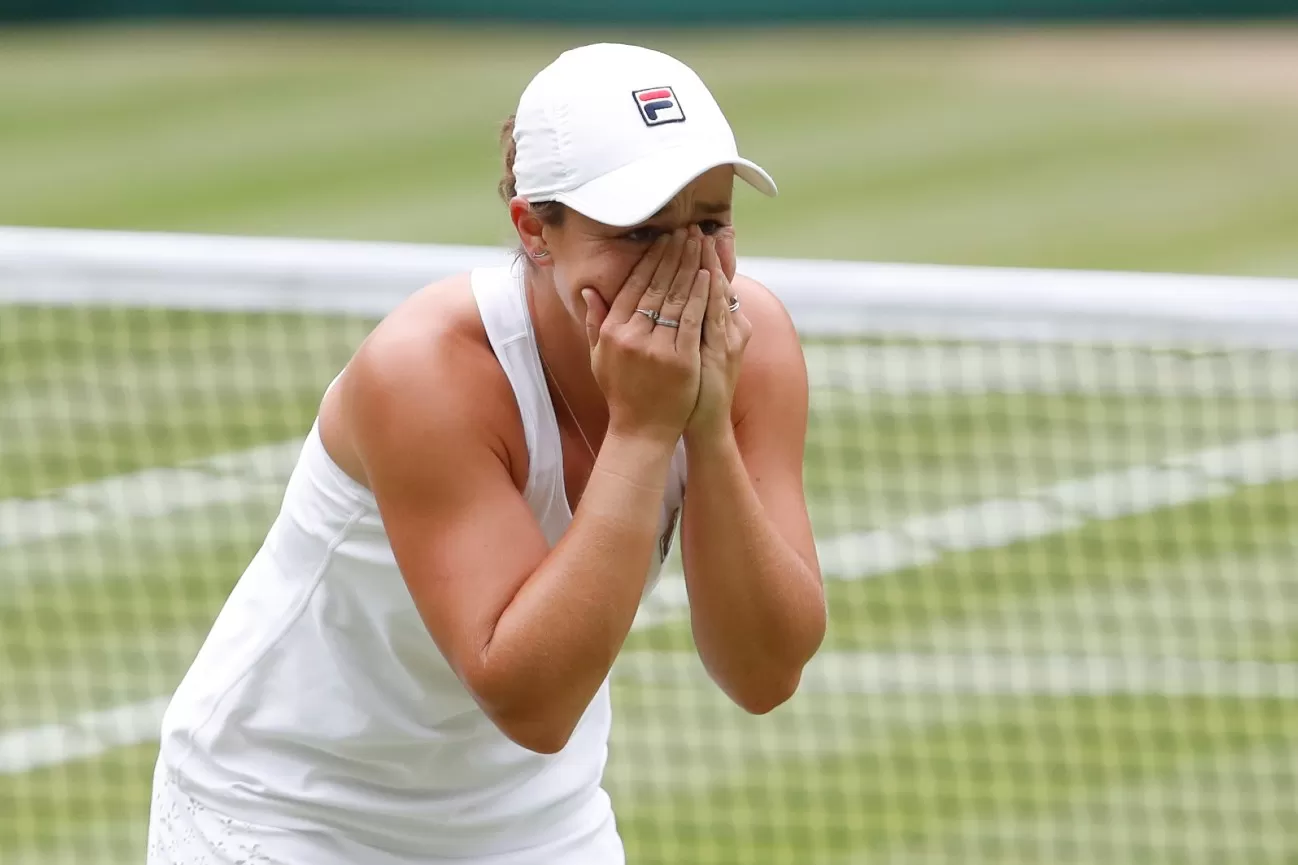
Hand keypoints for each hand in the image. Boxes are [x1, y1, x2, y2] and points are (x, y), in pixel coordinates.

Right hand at [583, 228, 709, 445]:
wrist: (641, 431)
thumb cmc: (621, 393)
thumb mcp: (599, 358)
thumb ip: (595, 323)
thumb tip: (589, 291)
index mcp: (613, 332)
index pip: (633, 286)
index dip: (650, 260)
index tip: (662, 239)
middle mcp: (632, 336)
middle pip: (657, 286)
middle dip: (673, 254)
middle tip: (686, 230)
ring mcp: (657, 348)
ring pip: (676, 298)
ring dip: (689, 266)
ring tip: (699, 243)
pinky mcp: (681, 360)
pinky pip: (692, 321)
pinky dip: (700, 296)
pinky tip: (708, 275)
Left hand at [686, 235, 748, 437]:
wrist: (703, 423)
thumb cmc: (692, 387)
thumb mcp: (691, 349)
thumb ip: (685, 320)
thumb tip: (678, 296)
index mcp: (721, 324)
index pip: (713, 283)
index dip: (708, 257)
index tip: (700, 231)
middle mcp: (730, 327)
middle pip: (719, 282)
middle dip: (709, 253)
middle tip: (700, 225)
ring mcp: (729, 339)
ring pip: (719, 294)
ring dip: (712, 266)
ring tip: (704, 239)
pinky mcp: (723, 352)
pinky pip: (716, 317)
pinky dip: (712, 296)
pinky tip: (707, 276)